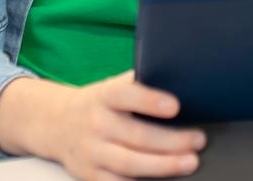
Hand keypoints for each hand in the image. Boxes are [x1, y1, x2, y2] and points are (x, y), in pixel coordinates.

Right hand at [0, 73, 205, 180]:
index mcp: (104, 96)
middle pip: (136, 136)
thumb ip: (140, 84)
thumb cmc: (99, 104)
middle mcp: (97, 124)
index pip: (126, 95)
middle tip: (197, 140)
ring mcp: (91, 151)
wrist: (55, 123)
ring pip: (129, 163)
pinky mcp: (89, 174)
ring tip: (189, 162)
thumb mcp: (113, 87)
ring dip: (163, 165)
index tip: (175, 106)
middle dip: (172, 141)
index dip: (150, 101)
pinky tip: (163, 179)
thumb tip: (181, 80)